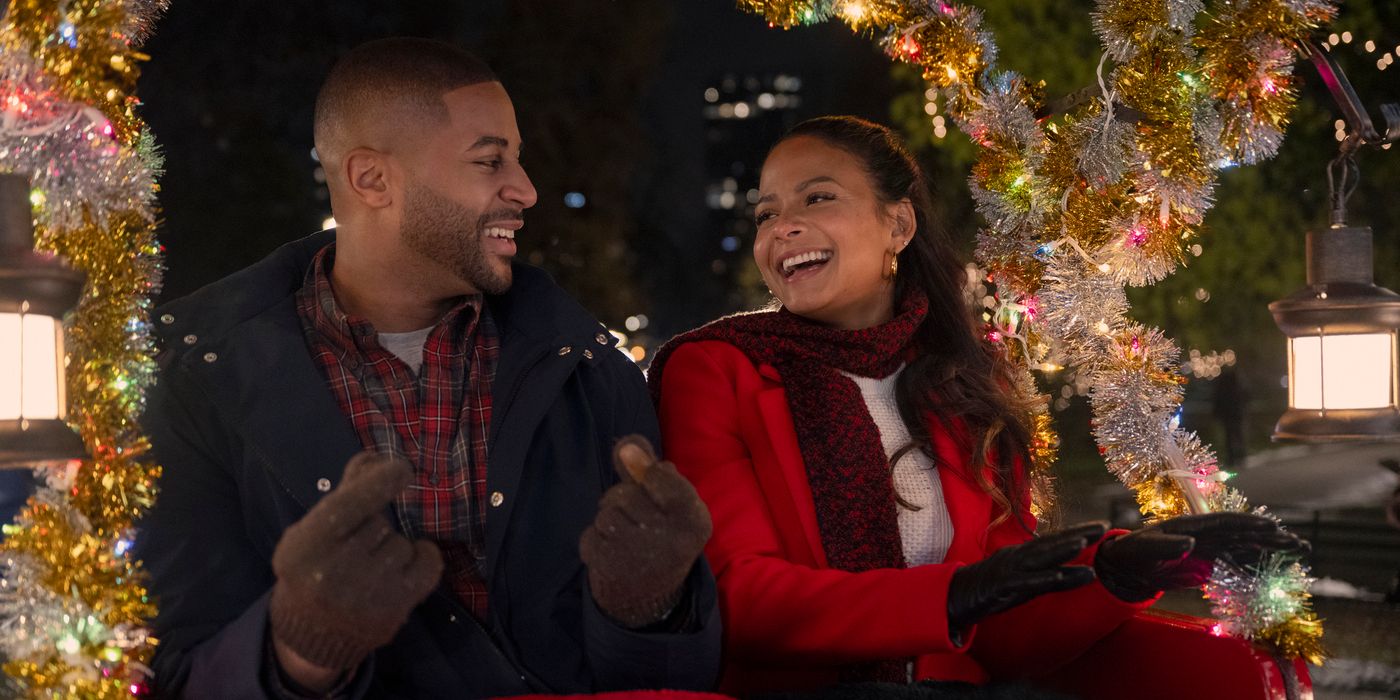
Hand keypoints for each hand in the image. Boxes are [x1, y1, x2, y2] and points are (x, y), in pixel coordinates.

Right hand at [269, 453, 443, 674]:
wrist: (313, 634)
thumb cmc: (314, 568)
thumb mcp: (313, 530)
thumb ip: (345, 492)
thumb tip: (374, 457)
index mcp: (305, 547)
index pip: (350, 504)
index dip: (379, 481)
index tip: (401, 468)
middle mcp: (333, 572)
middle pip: (379, 523)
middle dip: (374, 527)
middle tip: (357, 547)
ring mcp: (365, 595)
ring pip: (402, 544)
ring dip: (394, 548)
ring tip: (371, 566)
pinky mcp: (394, 610)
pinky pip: (428, 565)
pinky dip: (423, 557)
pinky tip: (404, 565)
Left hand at [580, 435, 712, 627]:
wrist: (651, 593)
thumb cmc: (662, 532)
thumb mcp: (669, 501)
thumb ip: (648, 468)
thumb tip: (625, 445)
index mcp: (694, 519)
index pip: (660, 474)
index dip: (649, 476)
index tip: (654, 488)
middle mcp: (672, 540)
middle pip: (627, 494)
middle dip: (625, 501)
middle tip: (639, 520)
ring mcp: (640, 557)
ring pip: (606, 513)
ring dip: (609, 520)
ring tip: (626, 537)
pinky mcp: (611, 569)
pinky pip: (590, 534)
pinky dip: (596, 540)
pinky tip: (614, 552)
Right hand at [946, 522, 1103, 637]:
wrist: (956, 595)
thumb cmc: (992, 588)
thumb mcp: (1024, 580)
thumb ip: (1050, 576)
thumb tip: (1079, 574)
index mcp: (1023, 553)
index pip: (1055, 540)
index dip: (1078, 532)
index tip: (1102, 526)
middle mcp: (1018, 556)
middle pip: (1051, 543)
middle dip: (1078, 534)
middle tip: (1104, 527)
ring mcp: (1010, 569)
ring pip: (1039, 558)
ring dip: (1062, 550)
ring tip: (1084, 544)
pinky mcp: (1002, 586)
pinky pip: (1026, 582)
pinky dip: (1043, 579)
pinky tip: (1060, 576)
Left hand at [1095, 512, 1307, 601]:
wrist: (1128, 566)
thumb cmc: (1134, 552)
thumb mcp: (1146, 548)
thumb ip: (1167, 546)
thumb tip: (1190, 543)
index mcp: (1192, 524)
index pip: (1226, 522)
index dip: (1248, 523)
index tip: (1271, 526)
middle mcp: (1206, 533)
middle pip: (1244, 533)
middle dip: (1272, 538)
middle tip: (1300, 543)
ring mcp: (1210, 547)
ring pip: (1246, 547)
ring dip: (1271, 550)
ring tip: (1299, 552)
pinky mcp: (1209, 562)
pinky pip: (1238, 562)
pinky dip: (1257, 565)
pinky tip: (1276, 568)